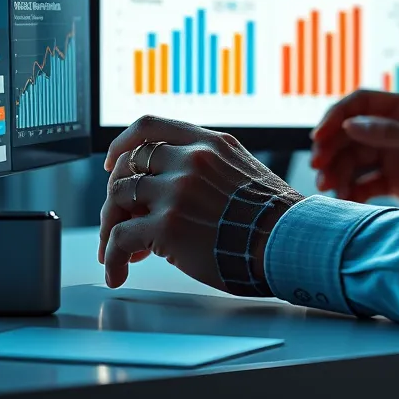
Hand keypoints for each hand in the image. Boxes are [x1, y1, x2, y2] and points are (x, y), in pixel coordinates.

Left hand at [100, 116, 303, 292]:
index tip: (113, 162)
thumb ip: (209, 168)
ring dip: (111, 228)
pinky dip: (112, 259)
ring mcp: (177, 190)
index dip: (122, 143)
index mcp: (210, 144)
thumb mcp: (243, 170)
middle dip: (116, 196)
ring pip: (118, 199)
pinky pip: (119, 238)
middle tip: (118, 220)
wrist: (287, 241)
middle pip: (127, 166)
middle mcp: (191, 159)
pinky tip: (119, 273)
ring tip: (118, 252)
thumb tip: (173, 188)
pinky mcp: (167, 225)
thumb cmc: (271, 216)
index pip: (149, 126)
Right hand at [310, 90, 398, 209]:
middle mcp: (396, 129)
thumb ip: (393, 134)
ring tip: (330, 189)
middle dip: (332, 148)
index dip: (337, 116)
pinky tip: (345, 200)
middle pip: (351, 133)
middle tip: (320, 168)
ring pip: (354, 159)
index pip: (362, 103)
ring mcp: (394, 155)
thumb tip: (351, 124)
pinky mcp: (395, 182)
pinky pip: (364, 183)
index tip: (319, 137)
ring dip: (338, 171)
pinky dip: (351, 190)